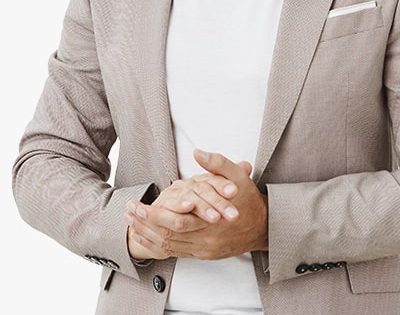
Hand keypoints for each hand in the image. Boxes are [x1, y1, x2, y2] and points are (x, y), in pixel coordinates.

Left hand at [124, 150, 267, 260]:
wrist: (263, 227)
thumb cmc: (248, 200)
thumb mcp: (237, 177)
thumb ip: (217, 163)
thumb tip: (198, 152)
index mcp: (212, 221)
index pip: (175, 221)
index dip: (153, 214)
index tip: (138, 203)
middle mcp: (206, 239)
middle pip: (167, 235)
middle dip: (144, 223)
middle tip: (128, 211)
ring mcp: (203, 249)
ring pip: (168, 246)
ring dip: (147, 234)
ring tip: (130, 222)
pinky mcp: (202, 254)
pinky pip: (175, 253)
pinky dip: (157, 245)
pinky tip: (145, 236)